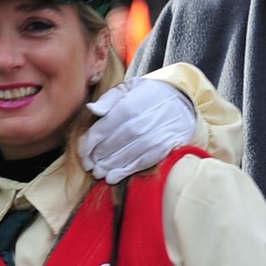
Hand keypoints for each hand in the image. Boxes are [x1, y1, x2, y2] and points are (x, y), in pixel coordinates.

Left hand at [77, 76, 196, 182]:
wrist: (182, 101)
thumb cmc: (149, 95)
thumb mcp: (129, 88)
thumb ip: (109, 99)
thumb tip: (92, 109)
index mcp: (129, 105)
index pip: (102, 128)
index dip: (89, 143)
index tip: (82, 152)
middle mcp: (142, 122)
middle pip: (112, 144)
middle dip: (97, 157)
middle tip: (89, 165)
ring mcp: (154, 136)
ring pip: (125, 155)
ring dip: (108, 166)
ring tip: (98, 172)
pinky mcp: (164, 147)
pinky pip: (141, 162)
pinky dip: (125, 171)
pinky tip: (113, 177)